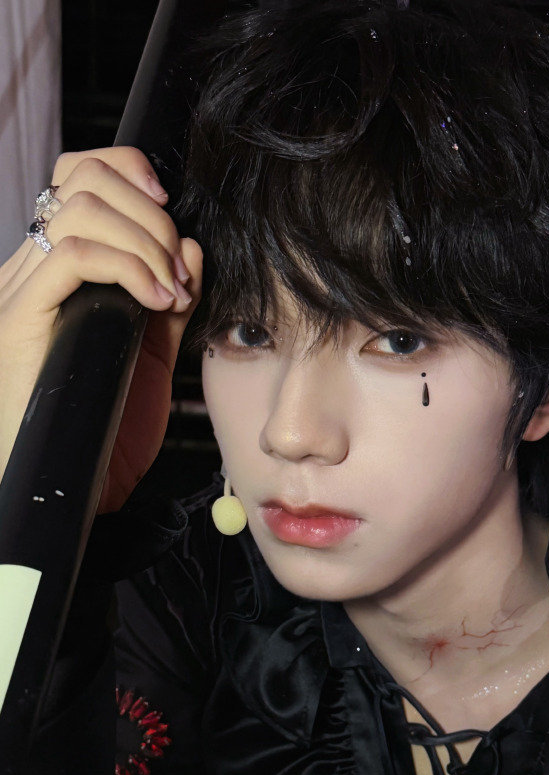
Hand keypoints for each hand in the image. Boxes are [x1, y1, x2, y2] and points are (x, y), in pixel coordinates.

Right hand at [0, 146, 202, 512]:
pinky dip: (128, 267)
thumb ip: (167, 301)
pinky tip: (158, 302)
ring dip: (146, 241)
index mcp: (60, 275)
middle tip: (178, 271)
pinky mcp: (21, 320)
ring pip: (78, 209)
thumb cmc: (103, 432)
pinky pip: (70, 257)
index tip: (171, 208)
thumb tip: (190, 248)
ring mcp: (23, 293)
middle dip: (152, 213)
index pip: (79, 179)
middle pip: (81, 178)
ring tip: (171, 291)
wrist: (67, 490)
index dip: (128, 172)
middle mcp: (33, 272)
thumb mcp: (149, 357)